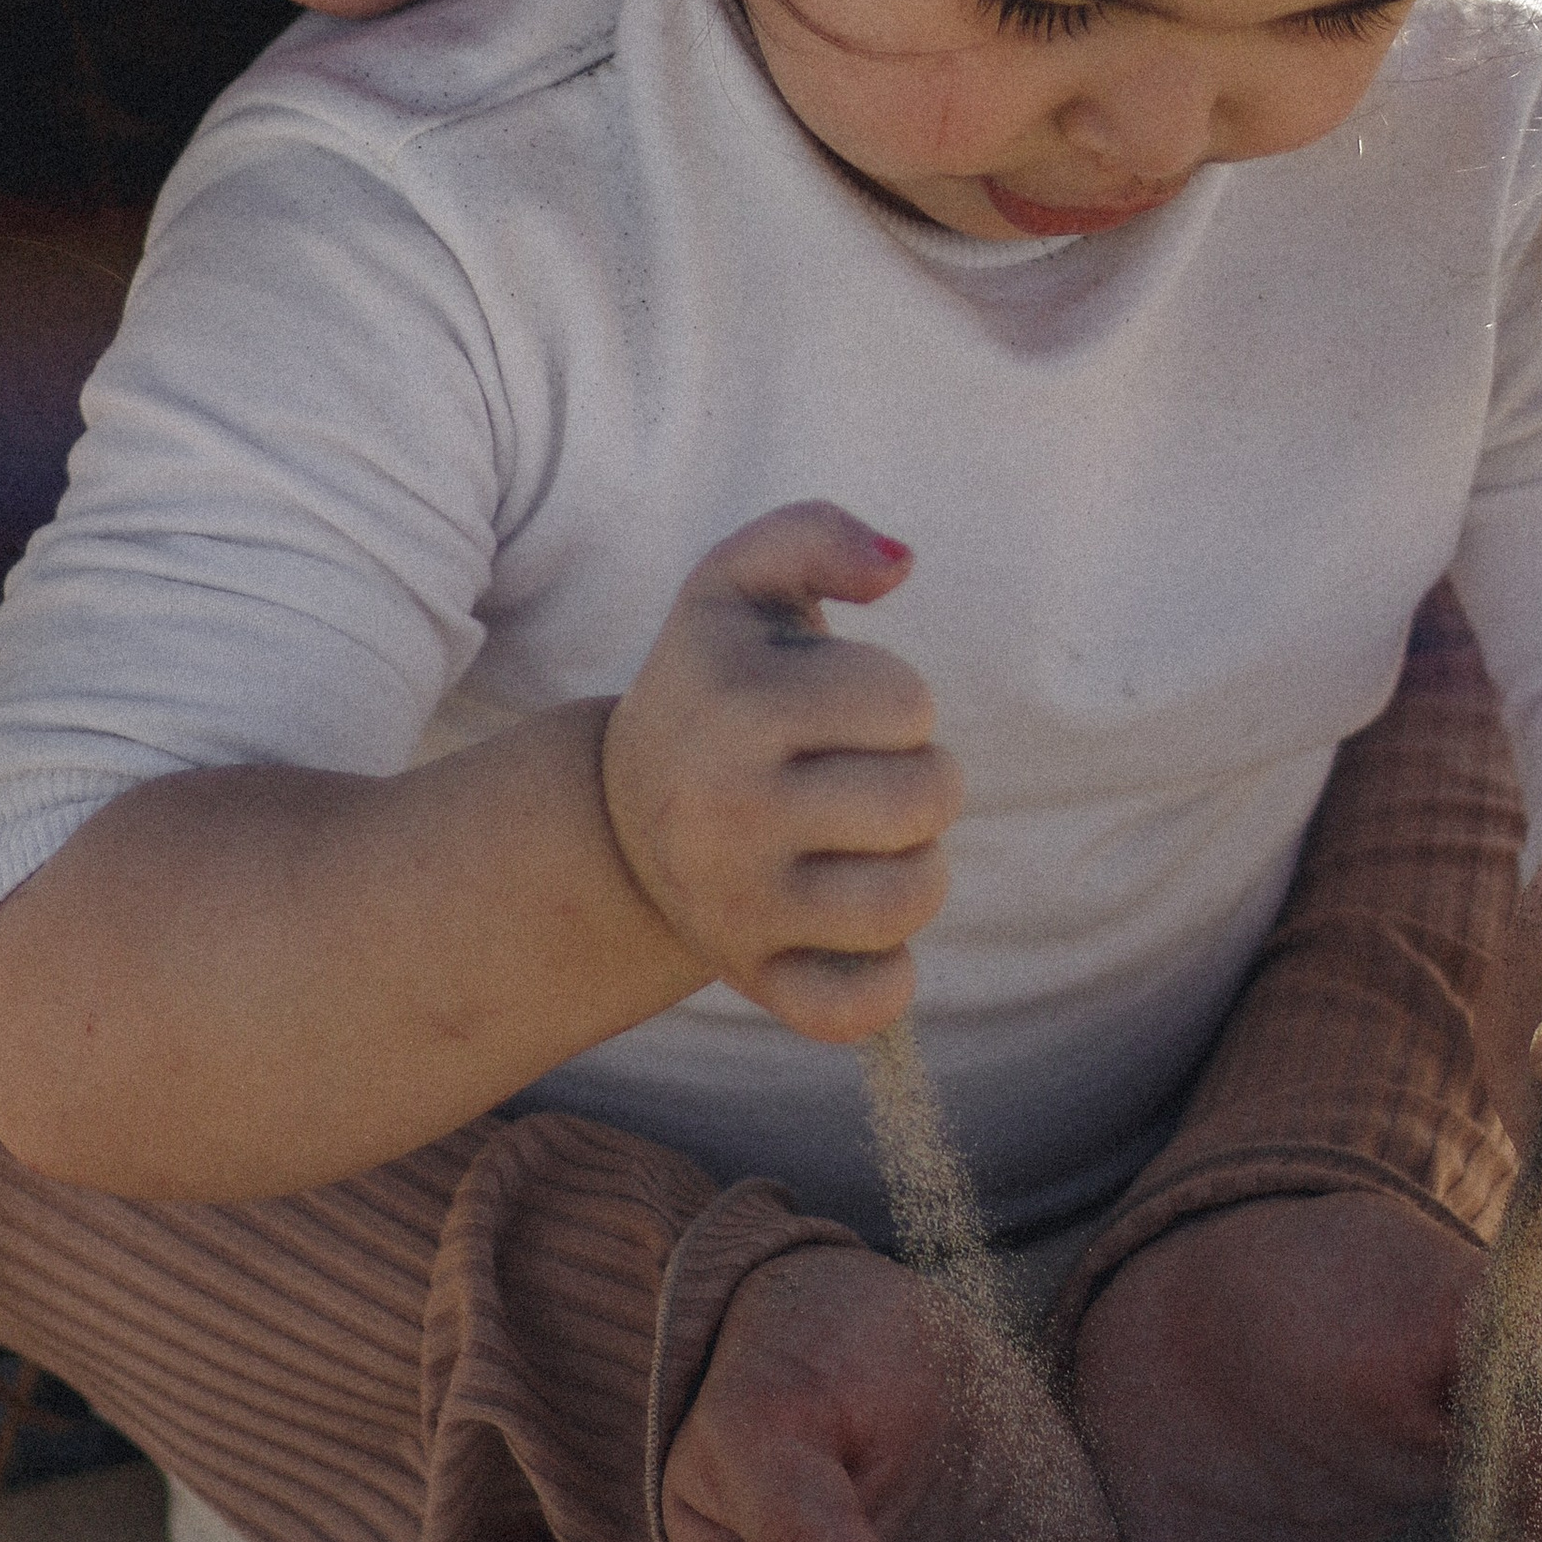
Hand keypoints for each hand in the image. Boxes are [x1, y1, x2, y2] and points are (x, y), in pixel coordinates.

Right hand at [600, 503, 960, 1043]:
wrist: (616, 813)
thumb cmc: (713, 683)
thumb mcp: (738, 584)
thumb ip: (817, 535)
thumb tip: (902, 565)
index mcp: (734, 705)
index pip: (908, 704)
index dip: (899, 701)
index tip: (848, 708)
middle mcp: (726, 810)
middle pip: (925, 799)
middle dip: (923, 780)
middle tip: (869, 776)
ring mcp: (736, 905)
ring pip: (911, 899)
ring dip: (917, 867)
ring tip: (870, 843)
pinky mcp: (751, 977)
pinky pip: (862, 1006)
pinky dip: (887, 977)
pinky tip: (864, 932)